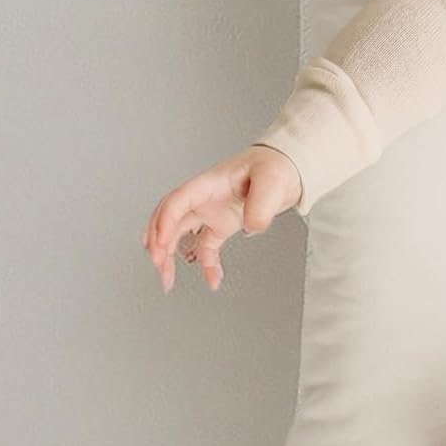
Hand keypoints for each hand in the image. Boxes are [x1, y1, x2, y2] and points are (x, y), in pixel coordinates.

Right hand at [141, 144, 302, 291]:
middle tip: (159, 265)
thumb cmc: (274, 165)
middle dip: (158, 243)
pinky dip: (207, 265)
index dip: (165, 221)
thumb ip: (261, 204)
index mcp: (209, 183)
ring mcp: (212, 213)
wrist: (287, 168)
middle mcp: (205, 199)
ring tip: (168, 279)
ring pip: (180, 236)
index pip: (178, 201)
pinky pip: (207, 248)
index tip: (161, 243)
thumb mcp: (271, 179)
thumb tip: (252, 227)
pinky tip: (212, 280)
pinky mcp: (222, 225)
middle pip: (170, 220)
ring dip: (170, 257)